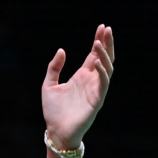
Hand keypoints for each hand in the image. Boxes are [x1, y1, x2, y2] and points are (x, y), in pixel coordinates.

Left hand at [41, 24, 113, 150]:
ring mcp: (95, 90)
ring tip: (98, 42)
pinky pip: (103, 85)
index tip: (102, 27)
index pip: (94, 55)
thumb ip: (54, 67)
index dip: (98, 41)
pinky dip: (103, 73)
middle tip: (107, 29)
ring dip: (104, 55)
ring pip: (106, 69)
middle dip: (107, 44)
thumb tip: (62, 49)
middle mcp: (91, 81)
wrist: (55, 131)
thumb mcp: (49, 83)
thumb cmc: (53, 110)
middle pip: (104, 59)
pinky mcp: (96, 101)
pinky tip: (97, 62)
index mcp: (82, 76)